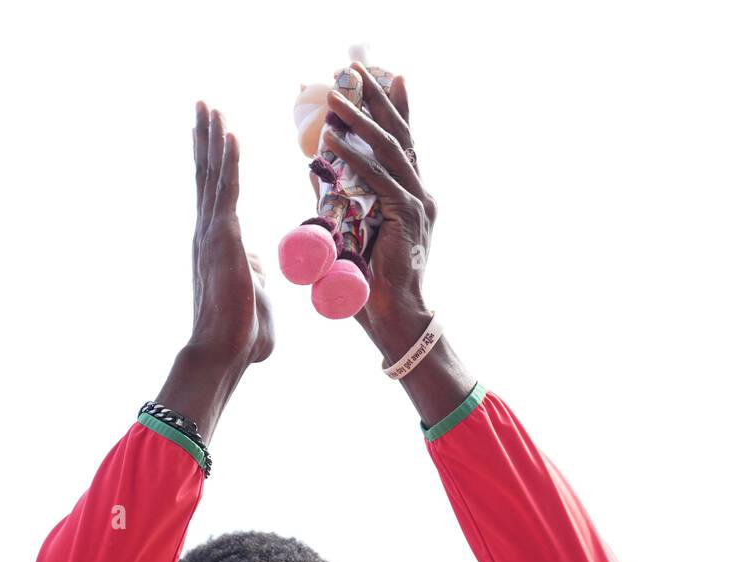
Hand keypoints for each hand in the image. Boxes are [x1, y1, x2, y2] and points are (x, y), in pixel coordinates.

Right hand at [189, 102, 273, 368]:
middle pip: (207, 175)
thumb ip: (254, 274)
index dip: (215, 162)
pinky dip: (230, 162)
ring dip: (212, 138)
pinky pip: (228, 192)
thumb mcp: (256, 295)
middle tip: (203, 105)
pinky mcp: (225, 240)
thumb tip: (255, 263)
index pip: (216, 193)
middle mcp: (209, 233)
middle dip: (205, 138)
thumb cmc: (241, 337)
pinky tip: (230, 134)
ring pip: (213, 176)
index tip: (213, 134)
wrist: (223, 354)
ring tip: (209, 105)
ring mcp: (213, 234)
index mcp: (218, 245)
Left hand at [312, 64, 435, 349]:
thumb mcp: (354, 232)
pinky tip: (333, 140)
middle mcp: (420, 193)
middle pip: (398, 133)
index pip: (403, 141)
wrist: (395, 318)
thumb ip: (339, 200)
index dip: (394, 106)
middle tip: (356, 68)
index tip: (383, 74)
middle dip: (376, 98)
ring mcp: (417, 204)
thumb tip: (315, 171)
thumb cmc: (373, 285)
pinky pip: (378, 179)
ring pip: (387, 150)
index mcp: (412, 195)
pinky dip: (354, 158)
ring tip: (335, 96)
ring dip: (359, 120)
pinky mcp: (407, 217)